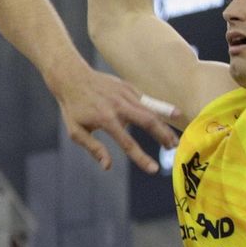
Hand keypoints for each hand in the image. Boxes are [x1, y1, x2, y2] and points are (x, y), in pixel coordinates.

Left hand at [51, 64, 180, 172]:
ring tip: (173, 139)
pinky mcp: (128, 87)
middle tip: (174, 149)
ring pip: (151, 110)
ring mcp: (125, 94)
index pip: (127, 143)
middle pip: (148, 121)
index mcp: (105, 119)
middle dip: (163, 136)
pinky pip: (146, 101)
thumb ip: (93, 148)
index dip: (141, 158)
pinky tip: (172, 115)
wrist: (71, 76)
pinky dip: (160, 109)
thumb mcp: (76, 131)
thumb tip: (107, 166)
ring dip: (164, 125)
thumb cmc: (73, 107)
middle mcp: (118, 106)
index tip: (154, 169)